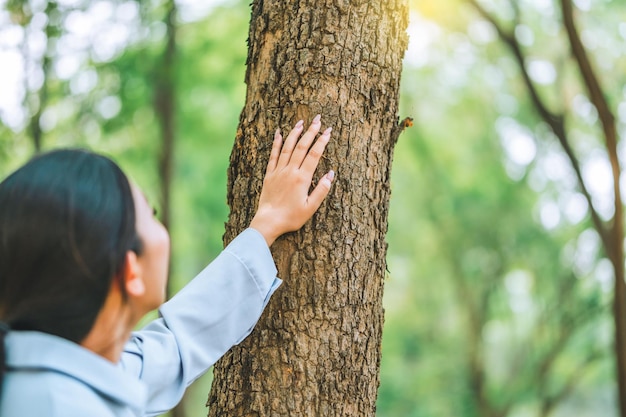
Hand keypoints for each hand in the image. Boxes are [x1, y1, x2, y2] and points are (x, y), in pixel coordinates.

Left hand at [249, 115, 334, 245]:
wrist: (268, 221)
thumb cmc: (291, 217)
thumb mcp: (310, 207)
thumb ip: (321, 190)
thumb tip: (331, 174)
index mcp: (302, 178)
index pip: (314, 154)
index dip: (322, 141)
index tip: (328, 130)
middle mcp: (290, 171)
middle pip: (302, 146)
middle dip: (311, 131)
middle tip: (318, 119)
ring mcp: (278, 171)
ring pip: (288, 147)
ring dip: (295, 133)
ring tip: (301, 122)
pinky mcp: (269, 174)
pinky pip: (273, 155)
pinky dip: (276, 143)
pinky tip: (279, 133)